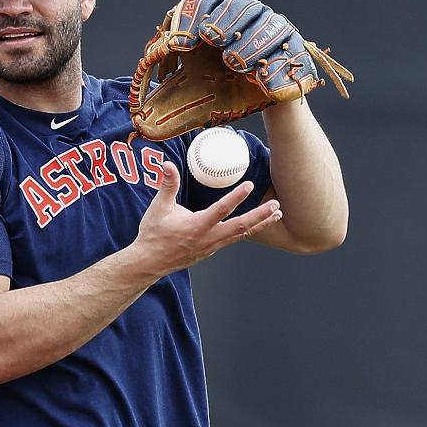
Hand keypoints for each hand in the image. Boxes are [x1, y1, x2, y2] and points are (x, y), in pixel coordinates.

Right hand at [131, 161, 281, 277]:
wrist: (150, 262)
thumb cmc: (154, 234)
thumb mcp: (159, 207)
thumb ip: (167, 185)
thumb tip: (167, 164)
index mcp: (197, 226)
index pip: (221, 210)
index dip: (236, 197)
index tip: (249, 185)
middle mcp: (208, 237)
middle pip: (241, 226)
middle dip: (261, 216)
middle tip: (276, 205)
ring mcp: (211, 246)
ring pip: (241, 234)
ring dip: (260, 224)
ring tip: (276, 214)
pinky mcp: (210, 250)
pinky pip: (233, 239)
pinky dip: (247, 232)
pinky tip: (254, 225)